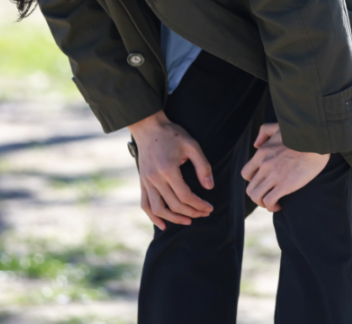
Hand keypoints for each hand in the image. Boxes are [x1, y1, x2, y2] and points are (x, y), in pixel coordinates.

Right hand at [128, 110, 214, 229]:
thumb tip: (209, 187)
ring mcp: (146, 181)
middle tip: (204, 214)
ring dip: (173, 219)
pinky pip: (145, 204)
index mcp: (168, 170)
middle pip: (173, 205)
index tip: (209, 208)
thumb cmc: (172, 134)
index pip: (185, 196)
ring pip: (158, 209)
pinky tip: (163, 225)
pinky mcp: (142, 182)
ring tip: (188, 221)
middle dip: (191, 212)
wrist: (148, 126)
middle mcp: (155, 178)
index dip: (199, 205)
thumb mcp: (192, 145)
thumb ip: (203, 166)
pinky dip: (153, 217)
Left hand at [240, 123, 328, 211]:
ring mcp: (274, 175)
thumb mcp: (278, 127)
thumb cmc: (301, 133)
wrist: (316, 140)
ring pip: (256, 196)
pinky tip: (279, 206)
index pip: (246, 173)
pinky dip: (271, 206)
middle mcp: (264, 165)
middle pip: (250, 188)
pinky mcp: (285, 185)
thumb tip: (256, 144)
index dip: (253, 181)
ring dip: (262, 203)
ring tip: (272, 204)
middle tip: (268, 196)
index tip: (263, 184)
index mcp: (262, 152)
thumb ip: (264, 132)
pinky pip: (269, 201)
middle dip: (258, 195)